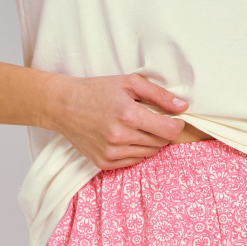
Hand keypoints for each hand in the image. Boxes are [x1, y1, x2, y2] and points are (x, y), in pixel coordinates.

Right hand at [43, 72, 188, 169]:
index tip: (173, 119)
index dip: (176, 125)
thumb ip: (159, 95)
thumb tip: (183, 106)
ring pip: (148, 154)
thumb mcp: (129, 82)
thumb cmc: (96, 91)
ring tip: (135, 127)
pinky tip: (124, 138)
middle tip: (150, 120)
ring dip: (148, 142)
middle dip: (161, 132)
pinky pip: (133, 162)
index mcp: (128, 115)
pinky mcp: (104, 163)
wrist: (62, 106)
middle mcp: (120, 137)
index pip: (169, 131)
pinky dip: (135, 151)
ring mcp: (111, 153)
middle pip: (160, 143)